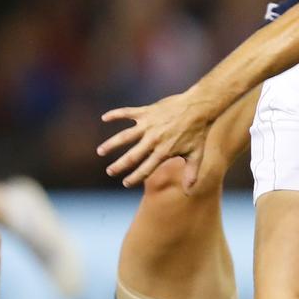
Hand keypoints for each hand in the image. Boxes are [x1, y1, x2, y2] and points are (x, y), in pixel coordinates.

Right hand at [98, 92, 213, 188]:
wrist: (198, 107)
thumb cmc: (198, 132)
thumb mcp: (196, 154)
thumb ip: (191, 173)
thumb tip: (189, 192)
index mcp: (163, 151)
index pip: (145, 169)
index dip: (134, 178)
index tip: (125, 183)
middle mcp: (153, 140)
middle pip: (132, 156)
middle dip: (119, 165)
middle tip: (109, 171)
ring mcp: (148, 125)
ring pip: (124, 136)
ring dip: (111, 144)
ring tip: (100, 151)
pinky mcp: (146, 112)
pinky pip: (127, 113)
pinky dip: (115, 114)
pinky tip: (104, 118)